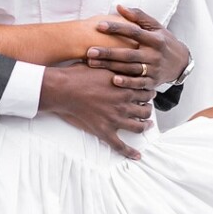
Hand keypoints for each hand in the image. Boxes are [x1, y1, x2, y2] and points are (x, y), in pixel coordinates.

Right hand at [39, 63, 154, 159]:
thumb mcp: (102, 63)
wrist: (63, 89)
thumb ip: (115, 64)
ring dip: (145, 125)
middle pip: (146, 109)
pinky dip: (130, 152)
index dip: (149, 91)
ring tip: (146, 124)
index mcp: (125, 87)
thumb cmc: (79, 74)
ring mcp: (115, 119)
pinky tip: (137, 156)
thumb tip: (122, 57)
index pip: (146, 91)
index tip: (148, 91)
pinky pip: (120, 146)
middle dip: (149, 108)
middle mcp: (124, 104)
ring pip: (138, 127)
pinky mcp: (104, 131)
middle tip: (147, 106)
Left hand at [85, 5, 188, 89]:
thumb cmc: (164, 41)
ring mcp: (154, 69)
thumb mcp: (156, 26)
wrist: (181, 63)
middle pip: (128, 54)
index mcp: (155, 39)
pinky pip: (138, 84)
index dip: (116, 28)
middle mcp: (154, 55)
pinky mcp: (153, 82)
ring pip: (130, 69)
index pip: (133, 32)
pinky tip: (113, 80)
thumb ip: (138, 16)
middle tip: (89, 51)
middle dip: (108, 52)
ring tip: (92, 64)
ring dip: (111, 67)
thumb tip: (119, 6)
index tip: (99, 25)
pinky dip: (127, 83)